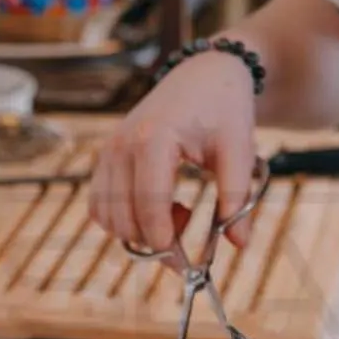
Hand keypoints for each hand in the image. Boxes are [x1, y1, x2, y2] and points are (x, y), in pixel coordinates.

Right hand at [90, 51, 261, 253]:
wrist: (205, 75)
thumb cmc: (224, 109)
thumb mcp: (239, 150)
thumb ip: (238, 197)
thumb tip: (238, 244)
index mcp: (153, 139)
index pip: (148, 207)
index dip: (166, 242)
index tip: (189, 264)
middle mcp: (121, 145)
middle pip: (124, 218)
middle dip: (154, 243)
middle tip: (189, 236)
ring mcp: (108, 151)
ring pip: (106, 217)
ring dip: (138, 232)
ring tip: (178, 212)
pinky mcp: (105, 158)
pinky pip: (99, 206)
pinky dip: (123, 220)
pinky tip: (157, 206)